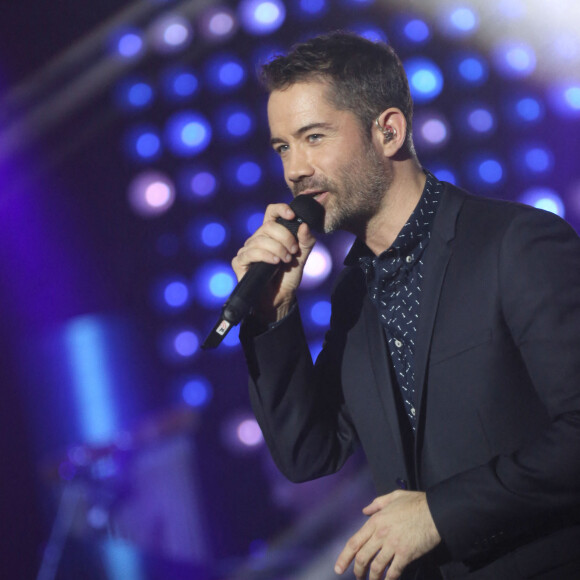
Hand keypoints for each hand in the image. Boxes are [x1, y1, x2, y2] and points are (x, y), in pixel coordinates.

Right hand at [231, 202, 315, 321]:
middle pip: (269, 225)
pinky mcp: (240, 262)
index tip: (292, 215)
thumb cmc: (288, 276)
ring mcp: (247, 250)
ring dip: (278, 249)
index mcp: (271, 234)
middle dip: (285, 237)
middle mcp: (257, 239)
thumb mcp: (302, 258)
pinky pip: (251, 253)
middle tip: (293, 251)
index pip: (271, 212)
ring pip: (260, 239)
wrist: (280, 298)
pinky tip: (275, 262)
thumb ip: (306, 242)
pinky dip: (265, 256)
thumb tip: (304, 225)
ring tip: (286, 260)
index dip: (280, 209)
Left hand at [334, 490, 440, 579]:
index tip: (338, 568)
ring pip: (376, 567)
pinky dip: (389, 579)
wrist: (435, 511)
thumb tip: (365, 511)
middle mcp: (381, 534)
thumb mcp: (393, 497)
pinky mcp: (406, 554)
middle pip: (362, 557)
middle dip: (357, 571)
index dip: (344, 557)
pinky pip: (394, 571)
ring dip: (372, 578)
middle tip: (357, 578)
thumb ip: (377, 503)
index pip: (354, 542)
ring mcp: (393, 545)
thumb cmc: (415, 503)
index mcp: (375, 521)